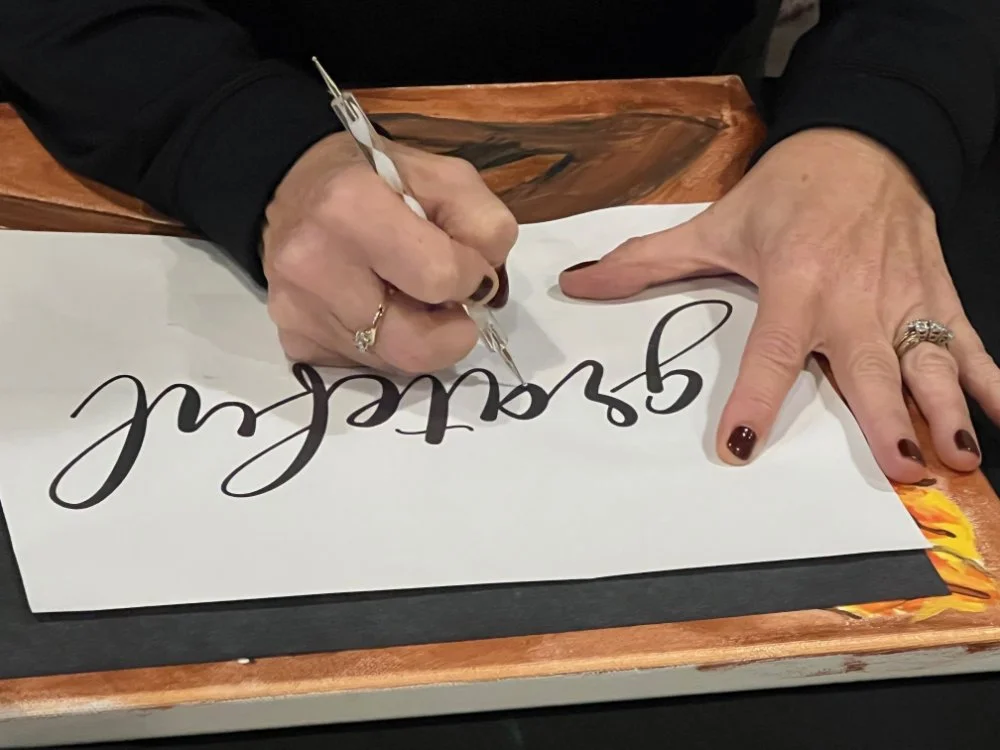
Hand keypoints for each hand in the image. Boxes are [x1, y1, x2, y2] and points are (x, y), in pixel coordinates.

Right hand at [262, 131, 517, 373]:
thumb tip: (486, 288)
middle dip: (449, 333)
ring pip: (391, 363)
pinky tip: (373, 310)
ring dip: (416, 337)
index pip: (441, 278)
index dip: (470, 278)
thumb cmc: (376, 179)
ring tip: (406, 298)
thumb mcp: (444, 177)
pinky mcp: (291, 340)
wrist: (291, 184)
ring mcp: (296, 310)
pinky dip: (381, 346)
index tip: (466, 266)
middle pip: (414, 346)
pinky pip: (360, 367)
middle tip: (449, 306)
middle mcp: (313, 265)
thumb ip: (484, 225)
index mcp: (351, 209)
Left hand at [559, 128, 999, 481]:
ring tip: (954, 455)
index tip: (740, 445)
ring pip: (927, 362)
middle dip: (886, 417)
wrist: (862, 145)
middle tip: (899, 465)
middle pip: (869, 368)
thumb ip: (647, 263)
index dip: (755, 401)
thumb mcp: (714, 226)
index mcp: (796, 285)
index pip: (772, 354)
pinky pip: (967, 341)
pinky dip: (990, 379)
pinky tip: (999, 416)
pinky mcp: (937, 296)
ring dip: (944, 408)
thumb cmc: (786, 194)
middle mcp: (855, 300)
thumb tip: (579, 286)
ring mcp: (903, 301)